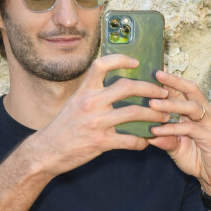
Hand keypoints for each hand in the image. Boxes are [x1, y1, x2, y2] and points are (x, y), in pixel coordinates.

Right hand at [30, 55, 168, 175]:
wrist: (46, 151)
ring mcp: (96, 122)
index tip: (137, 62)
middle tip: (163, 93)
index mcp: (84, 90)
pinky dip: (142, 141)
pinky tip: (145, 142)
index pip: (102, 64)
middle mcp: (91, 103)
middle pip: (128, 87)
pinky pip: (129, 140)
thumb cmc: (62, 127)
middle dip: (151, 89)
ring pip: (134, 113)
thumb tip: (114, 87)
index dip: (122, 59)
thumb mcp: (74, 103)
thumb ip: (92, 93)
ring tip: (164, 117)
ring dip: (154, 115)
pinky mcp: (101, 142)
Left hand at [147, 71, 210, 196]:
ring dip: (170, 104)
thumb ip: (164, 138)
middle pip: (192, 90)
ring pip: (191, 107)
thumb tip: (146, 132)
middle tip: (156, 75)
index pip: (184, 91)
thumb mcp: (175, 147)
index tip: (154, 71)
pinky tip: (157, 130)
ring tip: (151, 104)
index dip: (171, 80)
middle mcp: (206, 114)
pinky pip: (190, 128)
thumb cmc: (196, 160)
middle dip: (174, 81)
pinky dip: (172, 128)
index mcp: (197, 112)